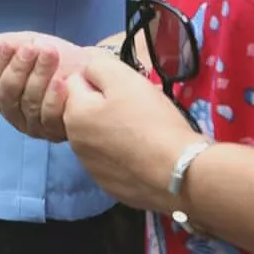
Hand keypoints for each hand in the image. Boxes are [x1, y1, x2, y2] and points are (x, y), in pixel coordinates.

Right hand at [0, 31, 90, 142]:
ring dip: (38, 76)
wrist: (90, 69)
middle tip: (31, 48)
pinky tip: (61, 81)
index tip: (8, 45)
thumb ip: (9, 44)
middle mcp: (14, 113)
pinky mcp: (55, 132)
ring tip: (50, 54)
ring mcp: (34, 125)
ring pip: (29, 104)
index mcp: (3, 93)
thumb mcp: (31, 44)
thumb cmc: (56, 57)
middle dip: (18, 69)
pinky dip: (53, 98)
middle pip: (7, 95)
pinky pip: (50, 117)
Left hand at [63, 52, 201, 213]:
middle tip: (138, 109)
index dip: (102, 81)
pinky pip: (114, 162)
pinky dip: (125, 156)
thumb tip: (88, 72)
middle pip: (88, 112)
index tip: (124, 89)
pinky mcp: (109, 186)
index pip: (77, 83)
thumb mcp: (124, 78)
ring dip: (114, 131)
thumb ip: (98, 68)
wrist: (180, 172)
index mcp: (72, 114)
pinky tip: (146, 155)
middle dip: (106, 106)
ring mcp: (91, 168)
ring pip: (100, 137)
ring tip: (145, 133)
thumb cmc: (150, 120)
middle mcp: (74, 143)